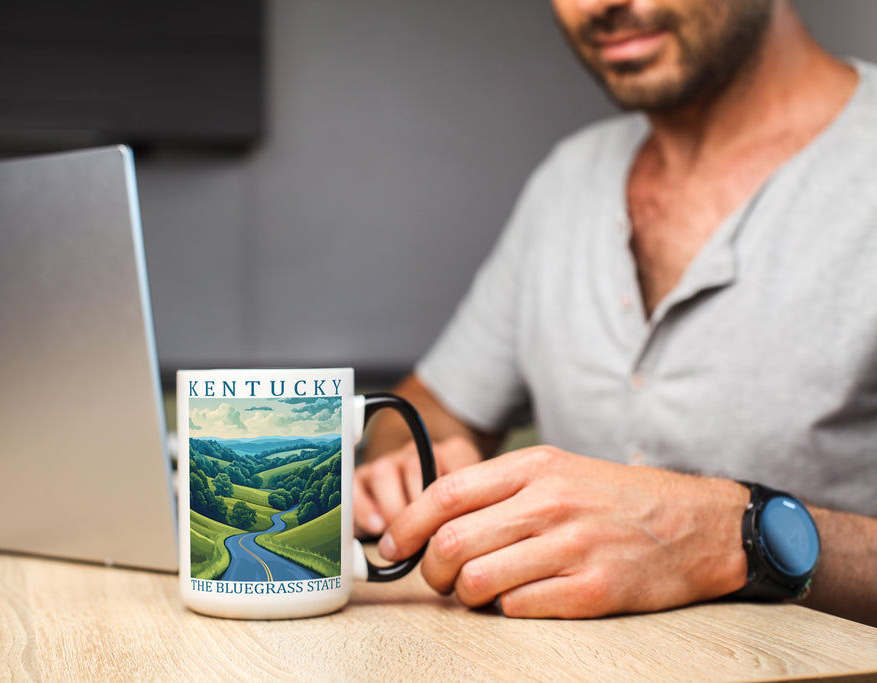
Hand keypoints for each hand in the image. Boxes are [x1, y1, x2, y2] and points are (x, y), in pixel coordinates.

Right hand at [354, 435, 482, 536]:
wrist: (419, 510)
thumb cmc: (450, 513)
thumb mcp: (469, 508)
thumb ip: (469, 514)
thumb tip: (461, 536)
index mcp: (451, 454)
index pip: (455, 463)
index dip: (453, 499)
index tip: (454, 527)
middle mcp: (418, 453)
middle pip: (415, 467)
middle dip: (419, 508)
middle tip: (426, 536)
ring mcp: (389, 462)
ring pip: (384, 472)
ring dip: (393, 509)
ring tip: (402, 536)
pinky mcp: (363, 478)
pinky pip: (356, 485)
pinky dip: (364, 508)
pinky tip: (377, 527)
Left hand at [377, 446, 749, 617]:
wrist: (697, 524)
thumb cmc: (616, 499)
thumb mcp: (558, 471)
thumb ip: (499, 491)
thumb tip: (433, 522)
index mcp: (535, 468)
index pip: (445, 494)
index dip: (406, 525)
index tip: (391, 547)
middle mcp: (550, 503)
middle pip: (451, 542)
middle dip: (430, 571)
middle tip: (437, 579)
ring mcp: (572, 547)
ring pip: (476, 581)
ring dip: (464, 596)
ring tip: (478, 592)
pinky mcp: (593, 590)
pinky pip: (517, 609)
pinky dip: (506, 610)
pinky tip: (521, 599)